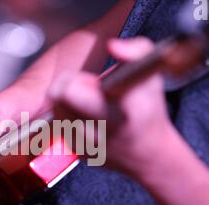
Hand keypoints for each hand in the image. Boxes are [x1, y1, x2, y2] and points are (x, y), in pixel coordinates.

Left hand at [49, 37, 175, 176]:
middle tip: (89, 89)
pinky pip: (60, 126)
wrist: (149, 153)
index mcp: (119, 113)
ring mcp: (85, 146)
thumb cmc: (149, 109)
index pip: (69, 91)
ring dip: (68, 102)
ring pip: (56, 110)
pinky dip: (70, 118)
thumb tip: (112, 46)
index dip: (76, 79)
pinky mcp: (77, 153)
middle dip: (68, 86)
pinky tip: (89, 118)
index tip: (94, 82)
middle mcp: (99, 133)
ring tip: (91, 104)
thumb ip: (136, 51)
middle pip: (57, 97)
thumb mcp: (152, 75)